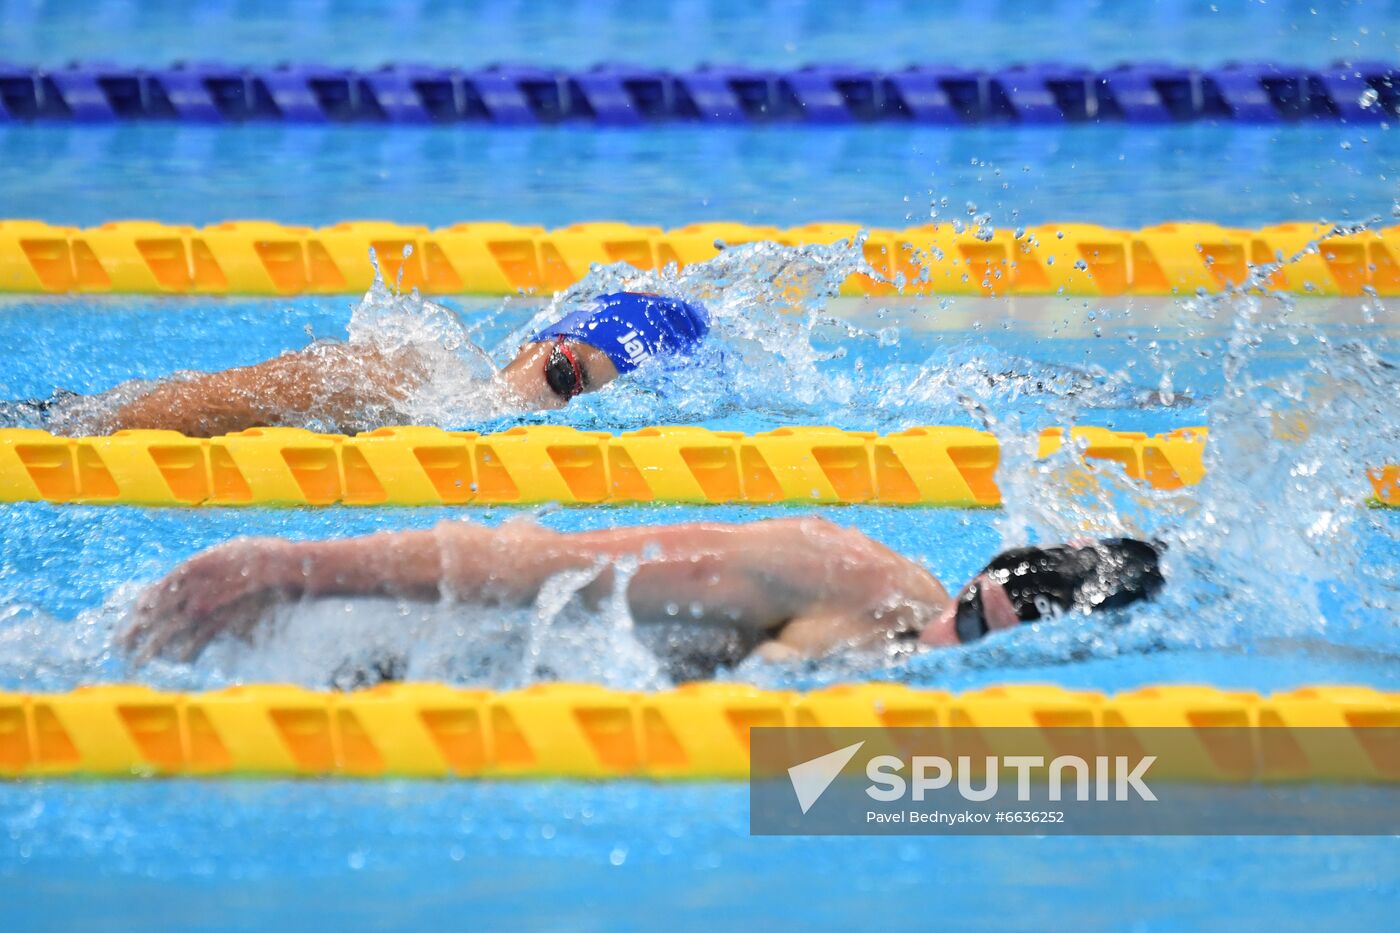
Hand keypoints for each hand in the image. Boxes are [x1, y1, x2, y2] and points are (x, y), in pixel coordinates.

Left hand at [124, 537, 297, 662]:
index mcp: (191, 568)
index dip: (139, 607)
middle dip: (134, 631)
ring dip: (150, 649)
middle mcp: (192, 587)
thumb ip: (208, 566)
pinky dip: (185, 652)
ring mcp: (207, 605)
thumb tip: (194, 576)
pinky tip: (175, 663)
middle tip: (119, 646)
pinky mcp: (222, 620)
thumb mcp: (229, 552)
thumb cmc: (261, 553)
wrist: (285, 563)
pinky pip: (198, 640)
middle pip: (154, 613)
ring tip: (135, 663)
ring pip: (169, 630)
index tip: (130, 619)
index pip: (155, 590)